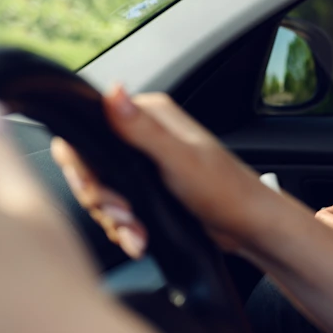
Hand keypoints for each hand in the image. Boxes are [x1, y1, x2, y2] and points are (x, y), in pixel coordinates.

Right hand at [50, 87, 273, 257]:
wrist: (251, 227)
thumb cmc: (226, 190)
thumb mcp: (180, 159)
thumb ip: (143, 130)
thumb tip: (113, 92)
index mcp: (150, 117)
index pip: (89, 127)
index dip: (82, 162)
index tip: (93, 188)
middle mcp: (145, 136)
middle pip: (91, 165)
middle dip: (101, 198)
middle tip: (123, 215)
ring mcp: (146, 167)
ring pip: (104, 193)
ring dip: (115, 220)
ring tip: (136, 233)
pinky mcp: (149, 193)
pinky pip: (120, 211)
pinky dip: (126, 229)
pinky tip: (139, 240)